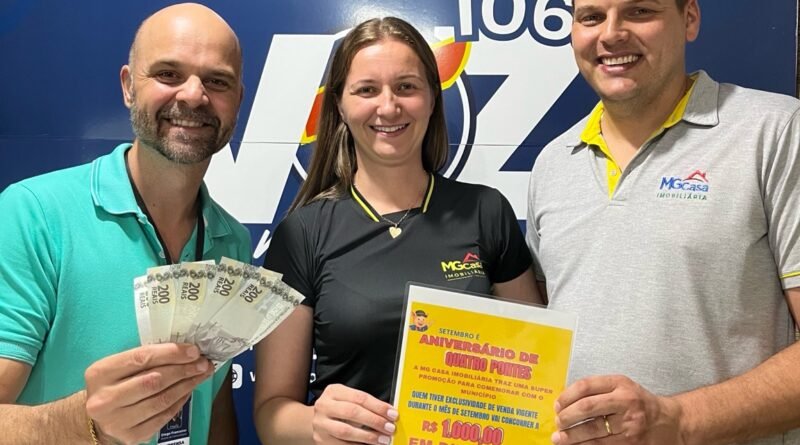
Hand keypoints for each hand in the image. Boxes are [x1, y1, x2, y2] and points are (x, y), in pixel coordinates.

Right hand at [84, 343, 213, 444]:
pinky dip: (180, 401)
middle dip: (183, 370)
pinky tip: (188, 390)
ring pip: (161, 400)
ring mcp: (117, 421)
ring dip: (186, 385)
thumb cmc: (114, 384)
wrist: (99, 417)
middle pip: (153, 381)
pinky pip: (163, 416)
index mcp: (100, 373)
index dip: (171, 353)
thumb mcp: (120, 366)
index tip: (193, 351)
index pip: (141, 358)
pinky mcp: (131, 436)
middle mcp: (104, 399)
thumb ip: (147, 358)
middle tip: (203, 363)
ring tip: (201, 375)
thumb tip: (187, 352)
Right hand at [312, 384, 397, 443]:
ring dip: (368, 436)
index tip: (392, 414)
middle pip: (352, 412)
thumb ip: (366, 405)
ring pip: (346, 431)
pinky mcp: (320, 440)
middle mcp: (324, 406)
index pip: (360, 397)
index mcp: (334, 391)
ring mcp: (320, 424)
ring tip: (382, 439)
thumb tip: (389, 414)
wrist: (319, 420)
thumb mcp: (348, 400)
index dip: (378, 406)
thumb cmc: (339, 409)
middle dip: (374, 421)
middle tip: (389, 428)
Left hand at [551, 375, 684, 443]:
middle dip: (567, 416)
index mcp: (620, 384)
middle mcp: (626, 402)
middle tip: (557, 422)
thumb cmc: (639, 403)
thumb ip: (597, 390)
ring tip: (559, 438)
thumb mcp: (622, 387)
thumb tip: (565, 401)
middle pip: (587, 407)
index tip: (557, 405)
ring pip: (593, 431)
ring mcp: (629, 425)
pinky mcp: (630, 443)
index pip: (586, 386)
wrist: (670, 422)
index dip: (566, 396)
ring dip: (572, 436)